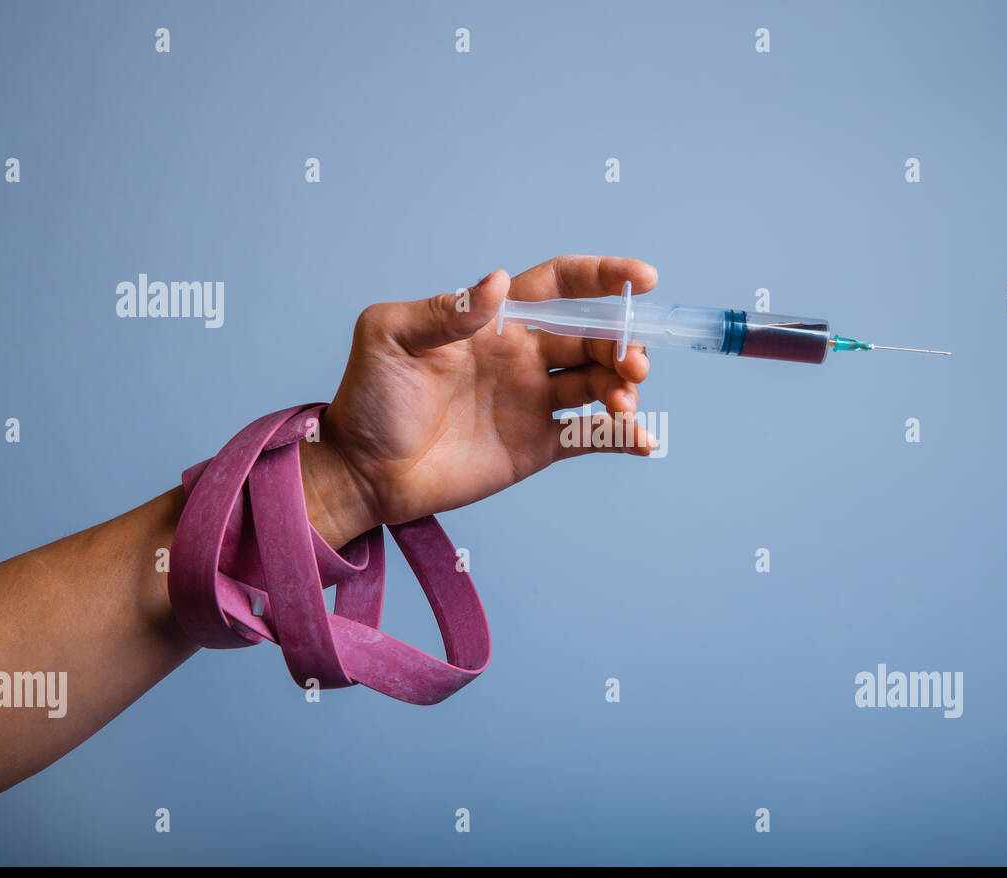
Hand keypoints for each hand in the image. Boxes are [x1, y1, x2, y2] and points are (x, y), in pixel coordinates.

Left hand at [300, 255, 657, 548]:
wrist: (362, 471)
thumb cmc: (370, 397)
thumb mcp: (390, 337)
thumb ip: (444, 311)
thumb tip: (496, 282)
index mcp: (496, 321)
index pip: (562, 286)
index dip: (603, 277)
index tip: (643, 279)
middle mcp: (523, 356)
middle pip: (592, 336)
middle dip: (622, 342)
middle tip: (632, 363)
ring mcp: (533, 401)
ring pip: (599, 383)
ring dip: (624, 386)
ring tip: (622, 401)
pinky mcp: (537, 445)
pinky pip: (592, 436)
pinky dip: (623, 436)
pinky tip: (644, 440)